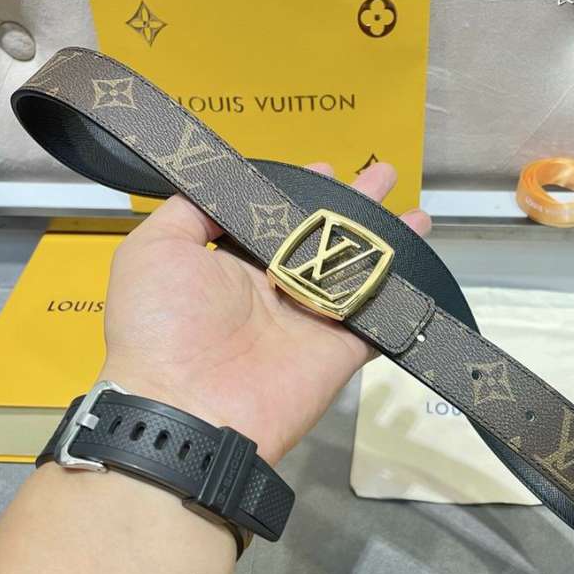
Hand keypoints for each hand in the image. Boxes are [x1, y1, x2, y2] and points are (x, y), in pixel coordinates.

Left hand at [100, 162, 430, 463]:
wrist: (189, 407)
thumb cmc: (164, 323)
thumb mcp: (154, 250)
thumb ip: (188, 213)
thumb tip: (220, 188)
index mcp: (232, 266)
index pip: (275, 220)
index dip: (300, 191)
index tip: (326, 166)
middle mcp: (274, 289)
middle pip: (324, 238)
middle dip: (354, 206)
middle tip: (384, 176)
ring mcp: (311, 319)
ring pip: (357, 271)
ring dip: (386, 240)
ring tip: (415, 212)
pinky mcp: (340, 347)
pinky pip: (377, 314)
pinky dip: (401, 290)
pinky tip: (419, 256)